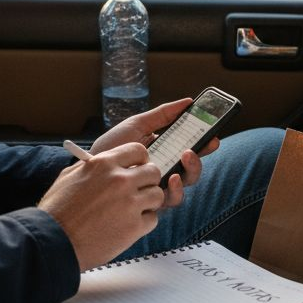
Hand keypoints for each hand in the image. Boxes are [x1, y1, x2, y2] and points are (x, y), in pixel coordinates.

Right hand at [38, 142, 164, 270]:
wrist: (54, 242)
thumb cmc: (57, 211)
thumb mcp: (69, 176)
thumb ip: (92, 167)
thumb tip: (106, 162)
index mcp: (103, 163)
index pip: (138, 150)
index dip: (140, 160)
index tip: (138, 168)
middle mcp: (120, 180)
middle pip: (153, 172)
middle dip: (148, 181)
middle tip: (139, 190)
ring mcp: (129, 203)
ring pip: (158, 195)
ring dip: (148, 202)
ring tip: (133, 210)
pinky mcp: (134, 227)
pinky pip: (153, 219)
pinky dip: (143, 223)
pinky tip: (127, 226)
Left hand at [91, 98, 217, 207]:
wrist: (89, 168)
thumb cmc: (111, 146)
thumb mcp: (137, 125)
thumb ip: (162, 114)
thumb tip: (188, 101)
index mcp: (164, 151)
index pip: (190, 147)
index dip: (204, 143)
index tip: (213, 135)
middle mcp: (164, 169)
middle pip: (192, 167)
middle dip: (200, 158)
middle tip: (198, 146)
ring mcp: (158, 186)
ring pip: (186, 183)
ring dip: (191, 170)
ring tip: (185, 157)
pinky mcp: (151, 201)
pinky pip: (171, 199)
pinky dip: (176, 189)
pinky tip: (170, 177)